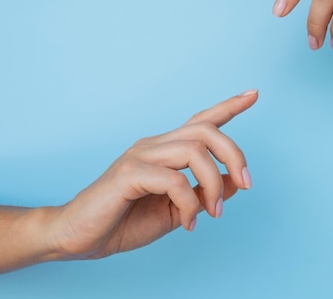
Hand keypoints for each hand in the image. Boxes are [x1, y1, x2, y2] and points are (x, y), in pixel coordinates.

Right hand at [47, 90, 258, 259]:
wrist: (79, 237)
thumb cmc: (125, 221)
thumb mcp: (178, 209)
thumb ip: (205, 193)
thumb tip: (238, 182)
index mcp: (166, 150)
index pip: (201, 121)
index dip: (228, 106)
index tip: (253, 94)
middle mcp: (154, 145)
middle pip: (207, 131)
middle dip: (235, 155)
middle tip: (246, 184)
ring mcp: (140, 156)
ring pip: (194, 151)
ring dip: (213, 184)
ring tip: (213, 212)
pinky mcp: (128, 173)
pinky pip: (172, 179)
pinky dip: (189, 203)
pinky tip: (189, 223)